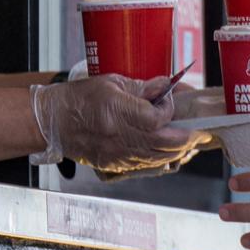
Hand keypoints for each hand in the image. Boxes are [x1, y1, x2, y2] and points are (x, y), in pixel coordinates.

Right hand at [30, 74, 208, 172]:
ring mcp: (118, 155)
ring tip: (187, 139)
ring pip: (160, 158)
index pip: (158, 118)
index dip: (169, 109)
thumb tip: (165, 86)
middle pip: (165, 143)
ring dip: (178, 150)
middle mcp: (119, 137)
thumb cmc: (80, 99)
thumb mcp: (111, 82)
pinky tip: (169, 150)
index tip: (167, 100)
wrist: (54, 122)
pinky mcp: (115, 165)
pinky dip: (162, 159)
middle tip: (195, 127)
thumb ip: (142, 87)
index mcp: (117, 112)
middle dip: (185, 135)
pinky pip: (147, 166)